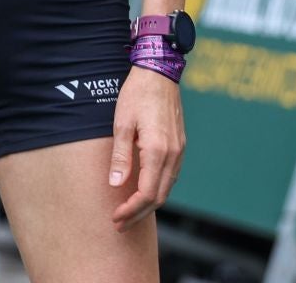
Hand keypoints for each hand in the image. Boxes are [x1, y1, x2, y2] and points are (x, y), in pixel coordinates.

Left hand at [109, 66, 183, 229]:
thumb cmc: (137, 95)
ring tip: (128, 211)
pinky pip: (171, 176)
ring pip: (167, 188)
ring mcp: (179, 151)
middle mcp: (173, 155)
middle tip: (119, 223)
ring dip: (149, 204)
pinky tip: (143, 191)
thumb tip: (115, 185)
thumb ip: (120, 156)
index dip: (131, 210)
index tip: (115, 218)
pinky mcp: (180, 146)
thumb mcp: (121, 124)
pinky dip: (157, 189)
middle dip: (138, 213)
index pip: (147, 194)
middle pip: (159, 197)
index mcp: (157, 151)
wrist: (159, 73)